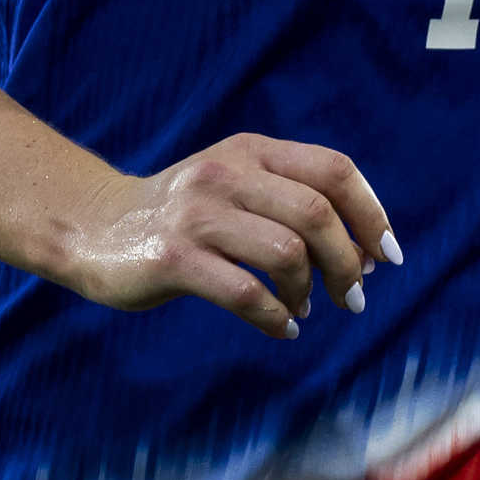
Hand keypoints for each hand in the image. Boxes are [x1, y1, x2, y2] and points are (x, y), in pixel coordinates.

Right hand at [54, 134, 399, 339]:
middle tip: (353, 296)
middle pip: (317, 214)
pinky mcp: (171, 259)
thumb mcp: (237, 184)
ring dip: (310, 291)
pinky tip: (281, 328)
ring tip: (306, 308)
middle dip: (348, 263)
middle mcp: (226, 174)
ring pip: (286, 253)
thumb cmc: (184, 216)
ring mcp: (196, 216)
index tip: (387, 256)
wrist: (92, 226)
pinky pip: (245, 294)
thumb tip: (366, 254)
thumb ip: (293, 202)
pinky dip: (275, 318)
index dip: (371, 213)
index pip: (333, 169)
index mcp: (250, 151)